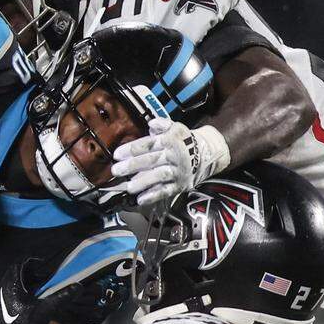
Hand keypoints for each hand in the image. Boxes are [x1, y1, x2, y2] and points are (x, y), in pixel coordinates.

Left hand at [0, 259, 83, 323]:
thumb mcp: (43, 313)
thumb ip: (60, 298)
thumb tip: (76, 287)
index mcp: (10, 281)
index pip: (25, 263)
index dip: (37, 265)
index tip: (46, 271)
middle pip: (19, 274)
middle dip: (33, 277)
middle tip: (45, 284)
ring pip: (12, 284)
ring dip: (25, 287)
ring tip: (37, 296)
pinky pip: (7, 294)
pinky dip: (17, 296)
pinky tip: (26, 307)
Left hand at [111, 118, 228, 206]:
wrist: (207, 154)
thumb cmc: (184, 141)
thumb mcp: (175, 127)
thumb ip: (162, 124)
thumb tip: (151, 123)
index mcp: (169, 140)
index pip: (148, 144)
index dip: (132, 149)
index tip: (116, 155)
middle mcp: (173, 156)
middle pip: (151, 160)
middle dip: (132, 166)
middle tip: (116, 170)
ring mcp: (177, 171)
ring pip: (159, 176)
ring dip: (143, 182)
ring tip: (129, 187)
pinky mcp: (180, 185)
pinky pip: (166, 191)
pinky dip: (154, 195)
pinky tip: (141, 199)